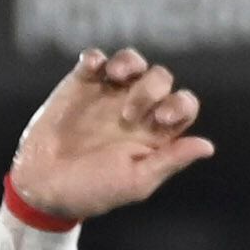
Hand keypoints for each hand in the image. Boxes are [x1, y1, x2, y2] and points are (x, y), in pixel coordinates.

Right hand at [8, 47, 213, 223]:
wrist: (42, 187)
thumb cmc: (91, 191)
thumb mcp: (135, 182)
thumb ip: (170, 161)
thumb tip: (207, 147)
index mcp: (154, 134)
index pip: (183, 106)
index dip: (179, 104)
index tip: (160, 120)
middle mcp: (136, 110)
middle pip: (161, 78)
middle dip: (151, 89)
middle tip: (128, 116)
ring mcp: (107, 95)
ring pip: (132, 60)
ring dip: (129, 62)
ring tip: (114, 77)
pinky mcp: (79, 85)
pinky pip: (94, 58)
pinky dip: (95, 58)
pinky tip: (90, 69)